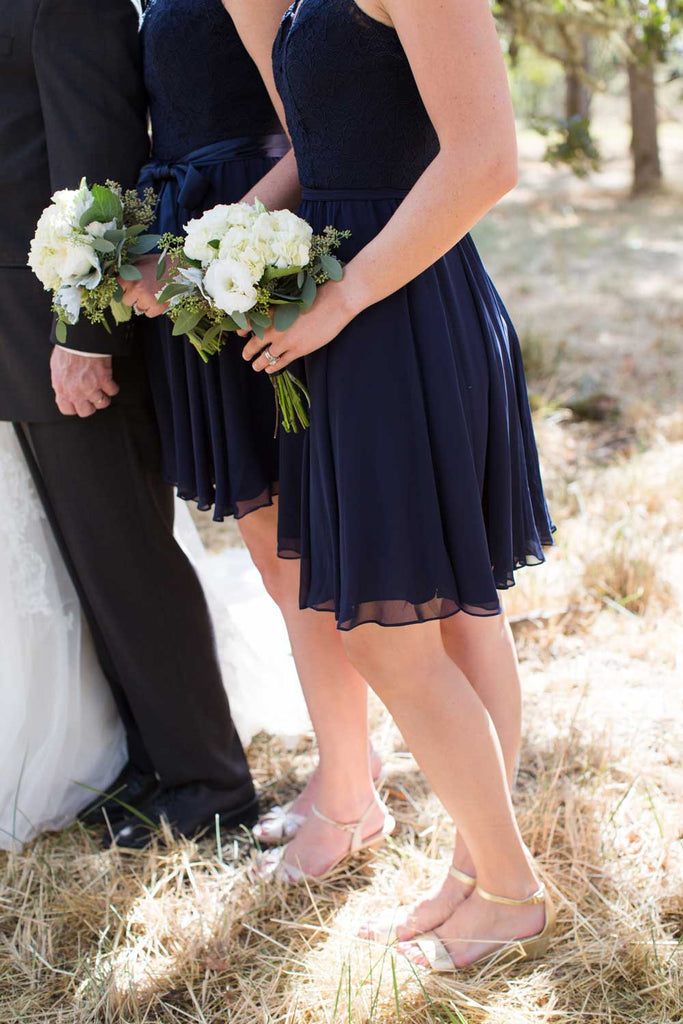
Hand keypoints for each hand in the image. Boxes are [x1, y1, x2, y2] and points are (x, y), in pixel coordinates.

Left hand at [50, 348, 118, 416]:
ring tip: (103, 388)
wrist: (79, 339)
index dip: (75, 407)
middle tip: (93, 396)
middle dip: (91, 405)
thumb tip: (66, 389)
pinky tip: (110, 380)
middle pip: (86, 411)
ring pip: (102, 403)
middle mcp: (76, 392)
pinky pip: (113, 391)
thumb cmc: (67, 350)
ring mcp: (91, 387)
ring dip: (104, 396)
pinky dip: (113, 386)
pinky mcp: (104, 380)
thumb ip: (62, 383)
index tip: (79, 402)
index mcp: (62, 389)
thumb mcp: (57, 369)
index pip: (67, 410)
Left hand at [119, 253, 168, 317]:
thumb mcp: (139, 261)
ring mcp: (148, 299)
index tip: (127, 286)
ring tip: (152, 292)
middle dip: (132, 296)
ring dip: (143, 302)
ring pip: (138, 308)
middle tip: (142, 289)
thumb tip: (114, 277)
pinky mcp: (159, 307)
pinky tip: (157, 298)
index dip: (123, 287)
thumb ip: (127, 271)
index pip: (117, 289)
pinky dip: (152, 309)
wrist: (179, 266)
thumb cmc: (158, 263)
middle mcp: (137, 289)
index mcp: (130, 277)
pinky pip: (149, 314)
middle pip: (126, 301)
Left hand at [242, 281, 356, 372]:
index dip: (241, 329)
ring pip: (265, 357)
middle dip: (247, 351)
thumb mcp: (291, 299)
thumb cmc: (315, 296)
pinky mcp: (298, 350)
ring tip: (255, 366)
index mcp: (272, 312)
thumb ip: (279, 309)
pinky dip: (273, 367)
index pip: (248, 323)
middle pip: (254, 344)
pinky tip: (269, 370)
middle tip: (245, 356)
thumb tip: (273, 315)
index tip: (239, 333)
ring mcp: (285, 341)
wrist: (334, 303)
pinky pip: (280, 362)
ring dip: (258, 363)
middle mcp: (274, 328)